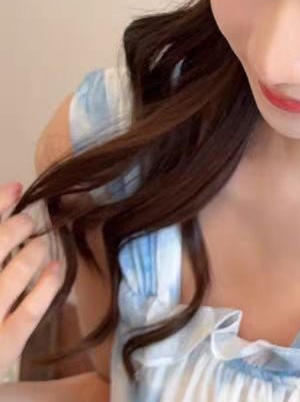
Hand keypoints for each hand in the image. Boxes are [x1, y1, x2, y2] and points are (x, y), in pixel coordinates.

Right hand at [0, 180, 62, 373]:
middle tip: (31, 219)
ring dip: (32, 253)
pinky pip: (29, 313)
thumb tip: (13, 193)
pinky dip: (46, 286)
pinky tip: (57, 268)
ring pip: (13, 276)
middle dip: (16, 228)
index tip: (16, 187)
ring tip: (43, 243)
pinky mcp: (1, 350)